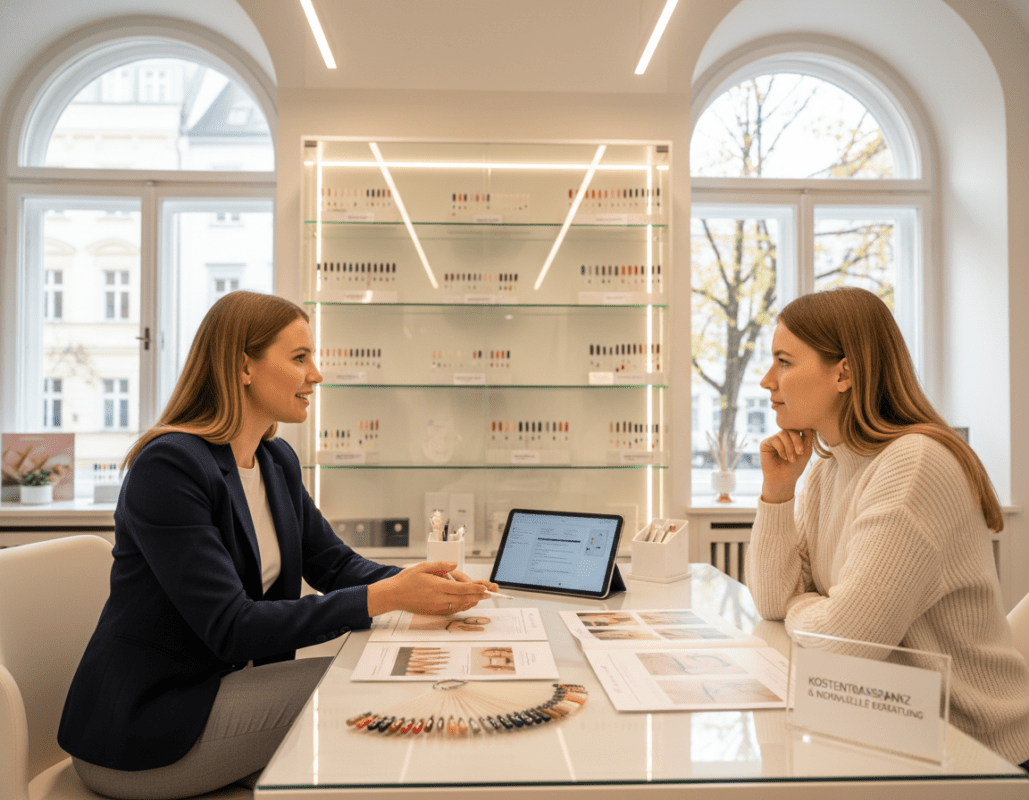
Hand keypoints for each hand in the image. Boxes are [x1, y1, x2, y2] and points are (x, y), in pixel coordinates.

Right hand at [366, 561, 489, 616]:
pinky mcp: (434, 611)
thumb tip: (454, 565)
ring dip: (472, 601)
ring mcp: (437, 606)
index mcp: (437, 586)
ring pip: (459, 605)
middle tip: (490, 592)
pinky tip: (467, 602)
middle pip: (464, 598)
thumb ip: (440, 566)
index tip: (485, 587)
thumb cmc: (406, 580)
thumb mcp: (423, 567)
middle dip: (478, 595)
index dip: (475, 588)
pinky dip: (462, 605)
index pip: (461, 588)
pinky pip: (452, 609)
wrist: (393, 595)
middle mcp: (438, 598)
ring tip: (482, 596)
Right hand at [759, 428, 813, 503]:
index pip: (798, 428)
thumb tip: (807, 426)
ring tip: (792, 459)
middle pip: (791, 429)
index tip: (805, 447)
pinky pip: (774, 439)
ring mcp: (774, 439)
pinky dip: (781, 449)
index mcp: (793, 437)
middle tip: (800, 453)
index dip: (803, 434)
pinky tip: (783, 458)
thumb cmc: (795, 467)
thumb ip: (808, 438)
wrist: (783, 479)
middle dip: (797, 441)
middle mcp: (783, 436)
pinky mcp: (765, 443)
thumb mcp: (806, 452)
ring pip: (783, 434)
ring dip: (789, 447)